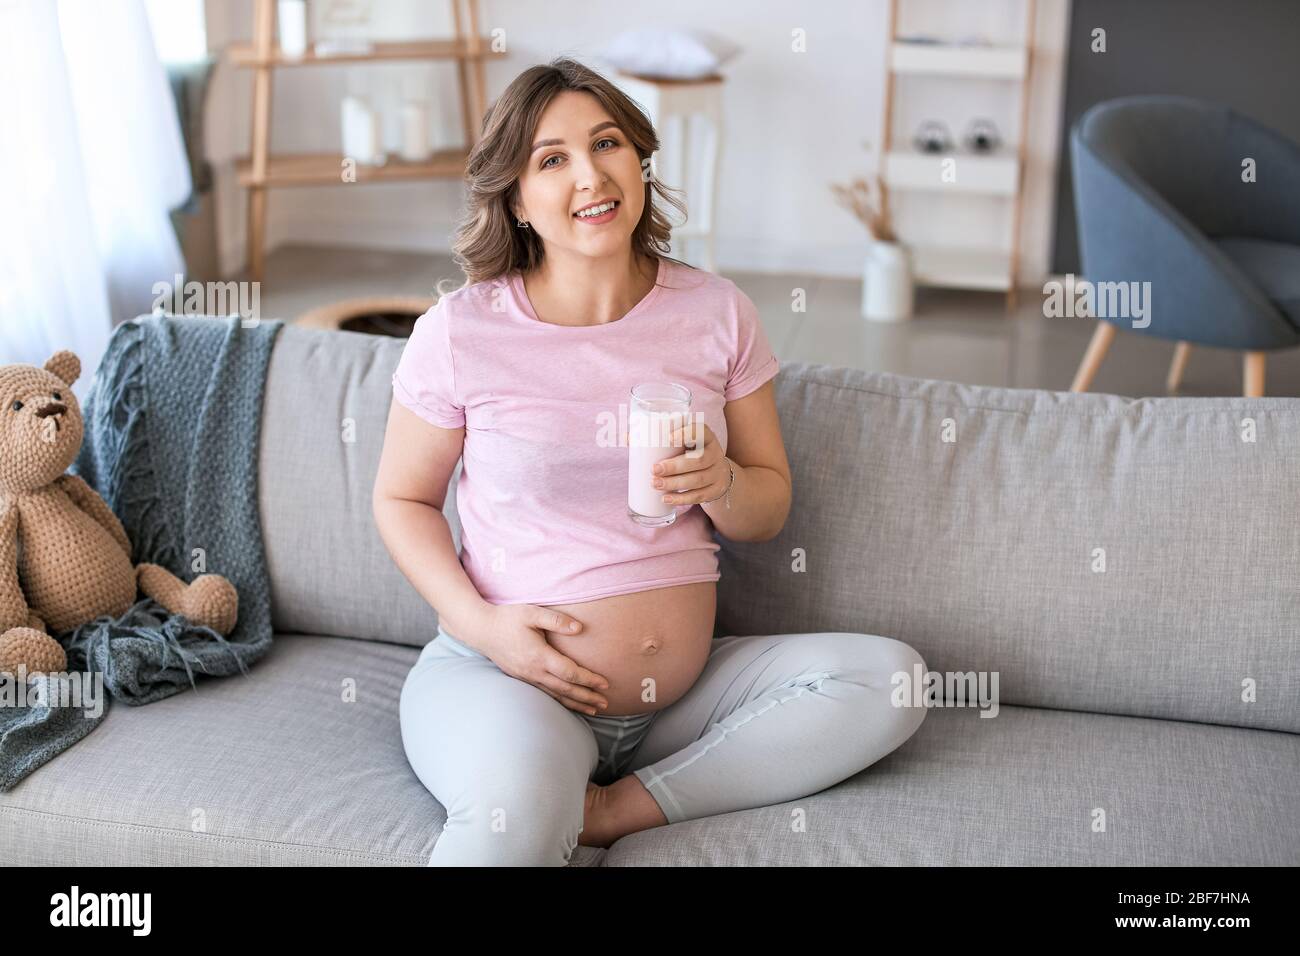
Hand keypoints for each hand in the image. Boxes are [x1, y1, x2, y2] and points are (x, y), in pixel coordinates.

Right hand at [467, 604, 611, 714]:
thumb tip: (579, 628)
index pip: (570, 673)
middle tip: (606, 703)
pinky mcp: (522, 679)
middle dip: (587, 697)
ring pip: (556, 695)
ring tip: (593, 710)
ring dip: (576, 703)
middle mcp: (533, 671)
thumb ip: (556, 620)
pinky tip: (569, 703)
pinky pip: (545, 694)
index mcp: (539, 656)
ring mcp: (526, 678)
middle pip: (566, 689)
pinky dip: (560, 701)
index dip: (589, 680)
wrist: (480, 629)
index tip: (605, 684)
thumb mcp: (531, 613)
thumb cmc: (507, 618)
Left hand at [652, 420, 726, 506]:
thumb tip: (626, 438)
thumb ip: (659, 438)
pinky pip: (699, 496)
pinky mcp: (716, 490)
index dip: (687, 433)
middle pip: (698, 460)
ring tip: (655, 484)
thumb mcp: (684, 444)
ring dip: (674, 483)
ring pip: (697, 480)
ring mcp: (718, 473)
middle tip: (654, 469)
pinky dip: (681, 499)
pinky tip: (666, 498)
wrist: (717, 473)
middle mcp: (715, 453)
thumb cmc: (691, 454)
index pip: (701, 431)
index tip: (668, 438)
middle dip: (674, 466)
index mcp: (706, 437)